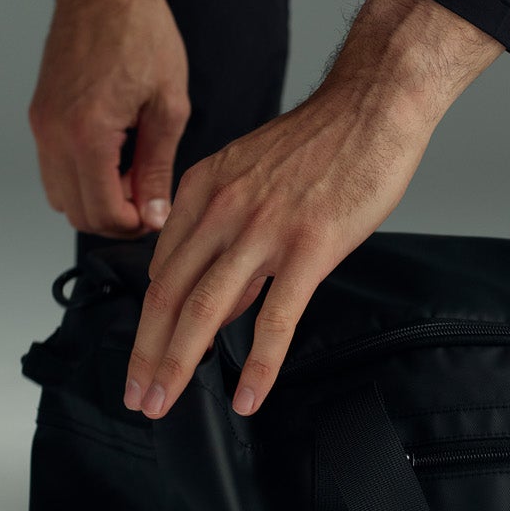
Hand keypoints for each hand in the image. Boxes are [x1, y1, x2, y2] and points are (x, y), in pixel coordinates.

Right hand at [30, 0, 188, 235]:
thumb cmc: (142, 35)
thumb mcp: (168, 106)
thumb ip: (157, 167)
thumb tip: (155, 213)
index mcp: (87, 134)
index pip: (103, 212)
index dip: (135, 223)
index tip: (158, 212)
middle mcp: (53, 134)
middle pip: (76, 212)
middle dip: (115, 215)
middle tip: (149, 194)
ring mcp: (40, 124)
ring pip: (60, 194)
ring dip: (95, 196)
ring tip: (133, 169)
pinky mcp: (39, 114)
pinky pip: (53, 166)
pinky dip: (81, 174)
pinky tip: (115, 151)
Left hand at [122, 0, 502, 420]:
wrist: (371, 106)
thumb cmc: (322, 142)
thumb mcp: (252, 173)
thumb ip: (229, 228)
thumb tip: (226, 294)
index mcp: (204, 190)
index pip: (163, 269)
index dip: (148, 321)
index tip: (146, 356)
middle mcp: (223, 210)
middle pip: (168, 295)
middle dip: (146, 355)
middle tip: (138, 396)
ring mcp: (264, 230)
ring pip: (205, 311)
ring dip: (178, 365)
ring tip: (164, 404)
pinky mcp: (309, 248)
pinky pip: (275, 319)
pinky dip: (258, 366)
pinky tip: (248, 396)